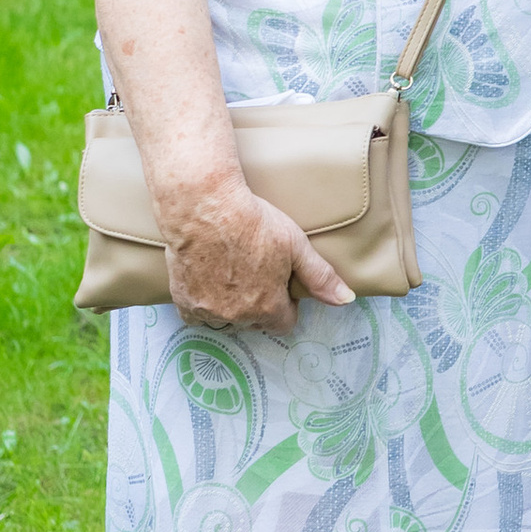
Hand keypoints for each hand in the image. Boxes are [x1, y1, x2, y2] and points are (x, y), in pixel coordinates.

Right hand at [162, 173, 353, 332]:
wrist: (205, 208)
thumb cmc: (253, 222)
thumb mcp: (296, 246)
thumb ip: (320, 277)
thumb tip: (346, 300)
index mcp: (267, 307)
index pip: (284, 323)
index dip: (286, 305)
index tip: (281, 284)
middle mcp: (237, 317)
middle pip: (255, 321)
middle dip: (259, 303)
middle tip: (255, 272)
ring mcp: (208, 311)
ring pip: (226, 318)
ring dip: (230, 304)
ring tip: (232, 272)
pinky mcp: (184, 302)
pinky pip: (197, 314)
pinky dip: (203, 303)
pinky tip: (209, 279)